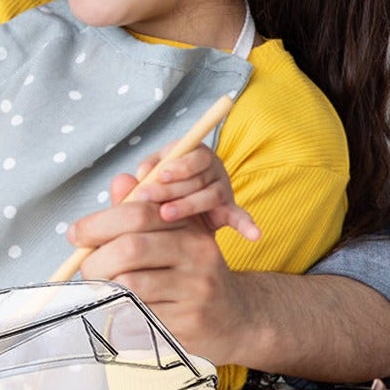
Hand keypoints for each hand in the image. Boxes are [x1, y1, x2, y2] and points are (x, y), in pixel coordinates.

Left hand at [67, 172, 251, 362]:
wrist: (234, 318)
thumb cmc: (189, 273)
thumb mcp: (174, 236)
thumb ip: (142, 210)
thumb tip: (119, 181)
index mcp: (190, 227)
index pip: (137, 212)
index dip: (98, 222)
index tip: (76, 235)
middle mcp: (197, 255)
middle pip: (130, 248)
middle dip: (95, 258)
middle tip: (84, 268)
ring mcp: (195, 291)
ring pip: (130, 283)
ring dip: (103, 286)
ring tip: (101, 287)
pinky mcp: (188, 323)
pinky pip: (137, 313)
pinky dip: (118, 309)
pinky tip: (119, 306)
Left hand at [131, 142, 259, 241]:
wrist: (181, 212)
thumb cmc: (162, 187)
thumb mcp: (152, 175)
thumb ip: (145, 172)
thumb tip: (135, 175)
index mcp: (196, 154)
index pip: (193, 155)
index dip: (178, 165)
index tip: (160, 174)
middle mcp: (213, 169)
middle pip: (197, 177)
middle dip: (171, 187)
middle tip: (147, 196)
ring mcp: (223, 190)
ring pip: (209, 195)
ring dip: (187, 204)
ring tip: (166, 214)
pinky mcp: (229, 210)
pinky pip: (240, 216)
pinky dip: (247, 225)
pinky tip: (254, 235)